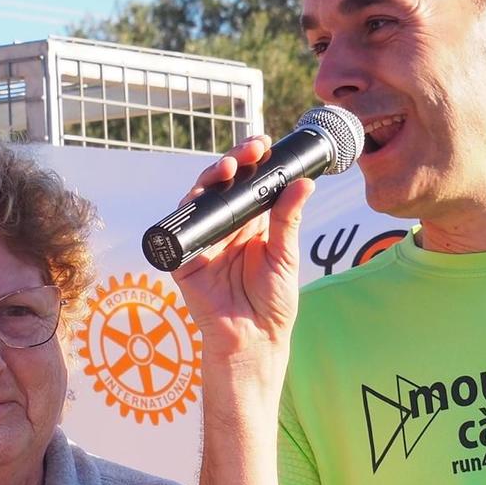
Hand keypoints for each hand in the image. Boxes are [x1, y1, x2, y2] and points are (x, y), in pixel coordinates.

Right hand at [169, 135, 314, 377]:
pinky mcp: (184, 258)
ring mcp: (204, 240)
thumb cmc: (273, 303)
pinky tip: (200, 195)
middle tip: (250, 150)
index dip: (254, 162)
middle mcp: (227, 227)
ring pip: (201, 198)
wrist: (254, 339)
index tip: (266, 145)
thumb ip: (288, 219)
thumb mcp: (285, 256)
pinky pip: (181, 228)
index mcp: (253, 224)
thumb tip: (305, 183)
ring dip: (211, 177)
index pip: (250, 184)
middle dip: (234, 160)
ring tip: (229, 166)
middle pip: (224, 184)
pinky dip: (188, 209)